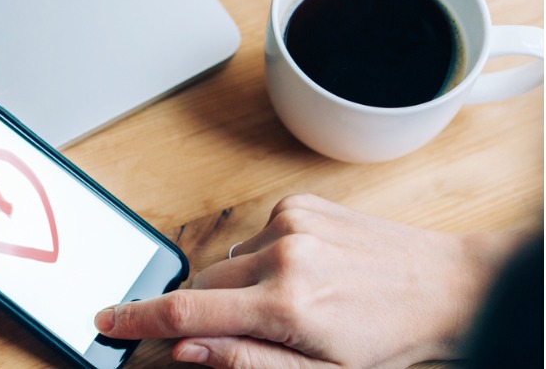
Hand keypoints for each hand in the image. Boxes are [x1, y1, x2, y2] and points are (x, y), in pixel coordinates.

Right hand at [94, 194, 518, 367]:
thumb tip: (185, 349)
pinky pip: (253, 237)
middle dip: (205, 310)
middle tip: (245, 331)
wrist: (449, 287)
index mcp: (287, 305)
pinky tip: (302, 272)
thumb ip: (246, 361)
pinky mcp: (299, 204)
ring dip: (240, 286)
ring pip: (227, 261)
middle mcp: (283, 254)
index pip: (189, 311)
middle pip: (203, 283)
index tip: (107, 321)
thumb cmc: (392, 341)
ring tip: (292, 303)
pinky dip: (263, 259)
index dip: (139, 319)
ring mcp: (291, 222)